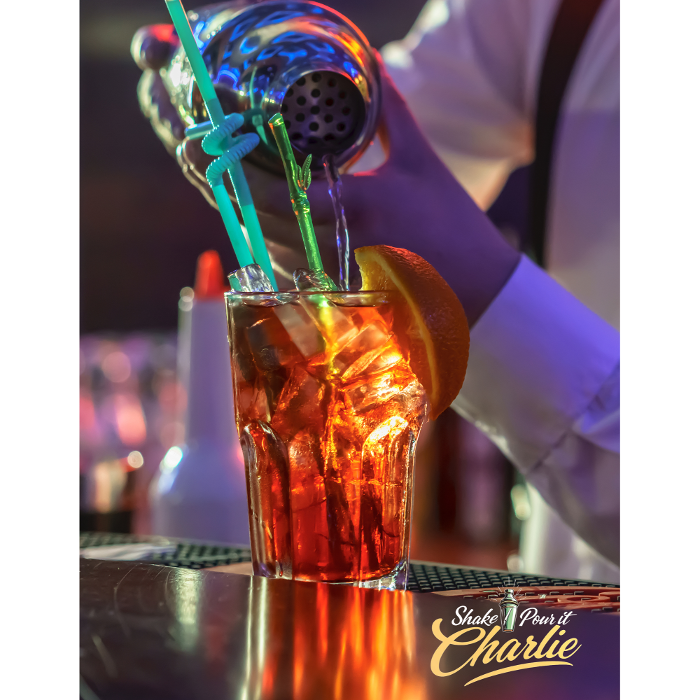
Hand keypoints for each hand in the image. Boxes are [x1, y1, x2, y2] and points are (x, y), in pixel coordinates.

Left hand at [132, 27, 518, 324]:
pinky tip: (239, 197)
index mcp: (356, 208)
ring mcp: (325, 269)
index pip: (277, 192)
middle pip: (252, 213)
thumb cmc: (450, 224)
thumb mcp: (422, 160)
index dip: (230, 169)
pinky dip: (254, 223)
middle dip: (213, 177)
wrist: (470, 289)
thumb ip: (390, 111)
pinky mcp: (326, 283)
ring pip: (258, 235)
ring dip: (228, 198)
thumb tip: (366, 60)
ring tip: (201, 160)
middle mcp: (332, 244)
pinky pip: (276, 253)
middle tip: (185, 141)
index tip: (198, 139)